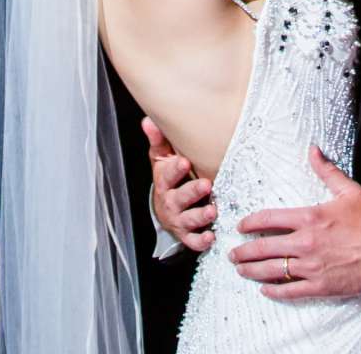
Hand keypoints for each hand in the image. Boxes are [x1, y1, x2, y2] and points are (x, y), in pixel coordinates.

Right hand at [144, 117, 216, 254]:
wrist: (165, 207)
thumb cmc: (168, 178)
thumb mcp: (161, 158)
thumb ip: (158, 139)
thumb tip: (148, 120)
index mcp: (164, 181)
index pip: (167, 174)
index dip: (174, 169)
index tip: (184, 161)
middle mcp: (170, 201)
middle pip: (179, 198)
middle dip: (192, 191)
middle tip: (206, 184)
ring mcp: (178, 219)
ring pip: (188, 219)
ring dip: (200, 216)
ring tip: (212, 211)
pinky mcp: (186, 234)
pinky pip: (193, 241)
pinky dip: (201, 241)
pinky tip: (211, 237)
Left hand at [231, 147, 360, 299]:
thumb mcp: (347, 190)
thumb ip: (326, 170)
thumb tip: (312, 150)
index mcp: (309, 217)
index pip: (269, 219)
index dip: (251, 223)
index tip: (241, 226)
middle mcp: (304, 243)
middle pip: (264, 247)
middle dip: (244, 251)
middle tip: (232, 254)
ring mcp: (310, 266)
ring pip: (272, 270)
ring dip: (253, 271)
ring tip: (241, 270)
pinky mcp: (319, 285)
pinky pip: (290, 290)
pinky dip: (275, 290)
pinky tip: (265, 289)